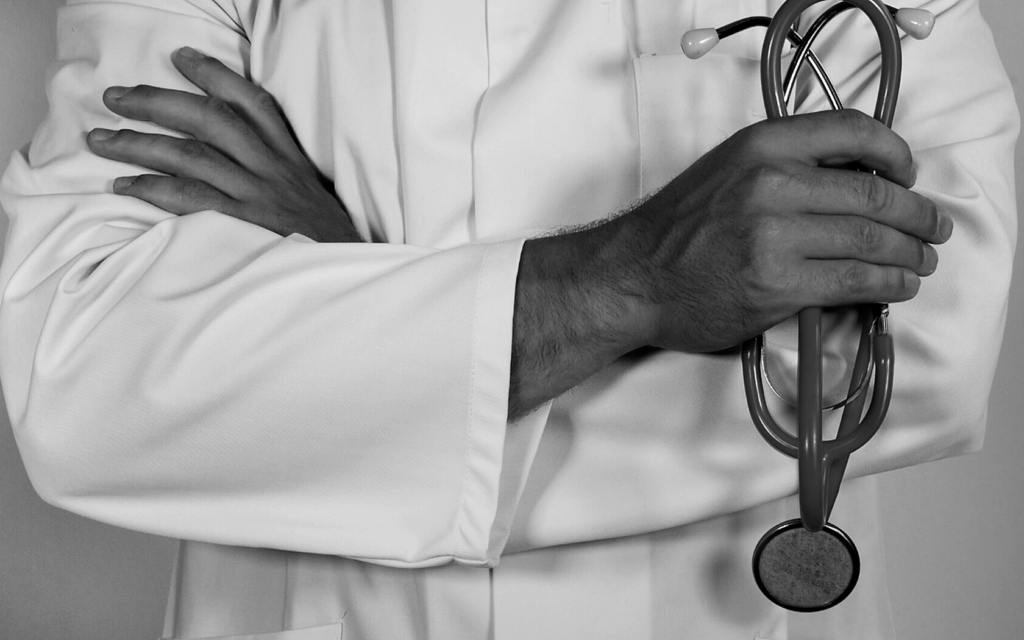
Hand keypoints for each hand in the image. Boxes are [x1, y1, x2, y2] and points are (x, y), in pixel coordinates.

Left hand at [87, 47, 361, 242]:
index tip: (181, 58)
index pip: (252, 103)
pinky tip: (124, 185)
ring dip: (139, 143)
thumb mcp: (312, 196)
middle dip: (157, 102)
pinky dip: (152, 189)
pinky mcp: (242, 227)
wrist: (346, 278)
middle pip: (209, 119)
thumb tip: (235, 156)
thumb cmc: (325, 243)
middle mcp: (272, 170)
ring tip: (101, 139)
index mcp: (290, 158)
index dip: (215, 75)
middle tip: (116, 97)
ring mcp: (256, 197)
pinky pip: (189, 200)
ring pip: (190, 155)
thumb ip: (280, 172)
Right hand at [623, 109, 950, 351]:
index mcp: (761, 144)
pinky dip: (889, 284)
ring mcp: (775, 236)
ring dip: (911, 253)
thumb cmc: (677, 229)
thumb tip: (855, 179)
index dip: (896, 153)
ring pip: (872, 239)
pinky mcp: (778, 284)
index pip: (853, 130)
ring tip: (922, 262)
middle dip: (918, 214)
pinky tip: (898, 286)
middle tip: (933, 228)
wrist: (633, 277)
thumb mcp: (726, 169)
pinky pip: (856, 280)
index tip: (909, 173)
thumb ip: (784, 165)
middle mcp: (771, 182)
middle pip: (875, 193)